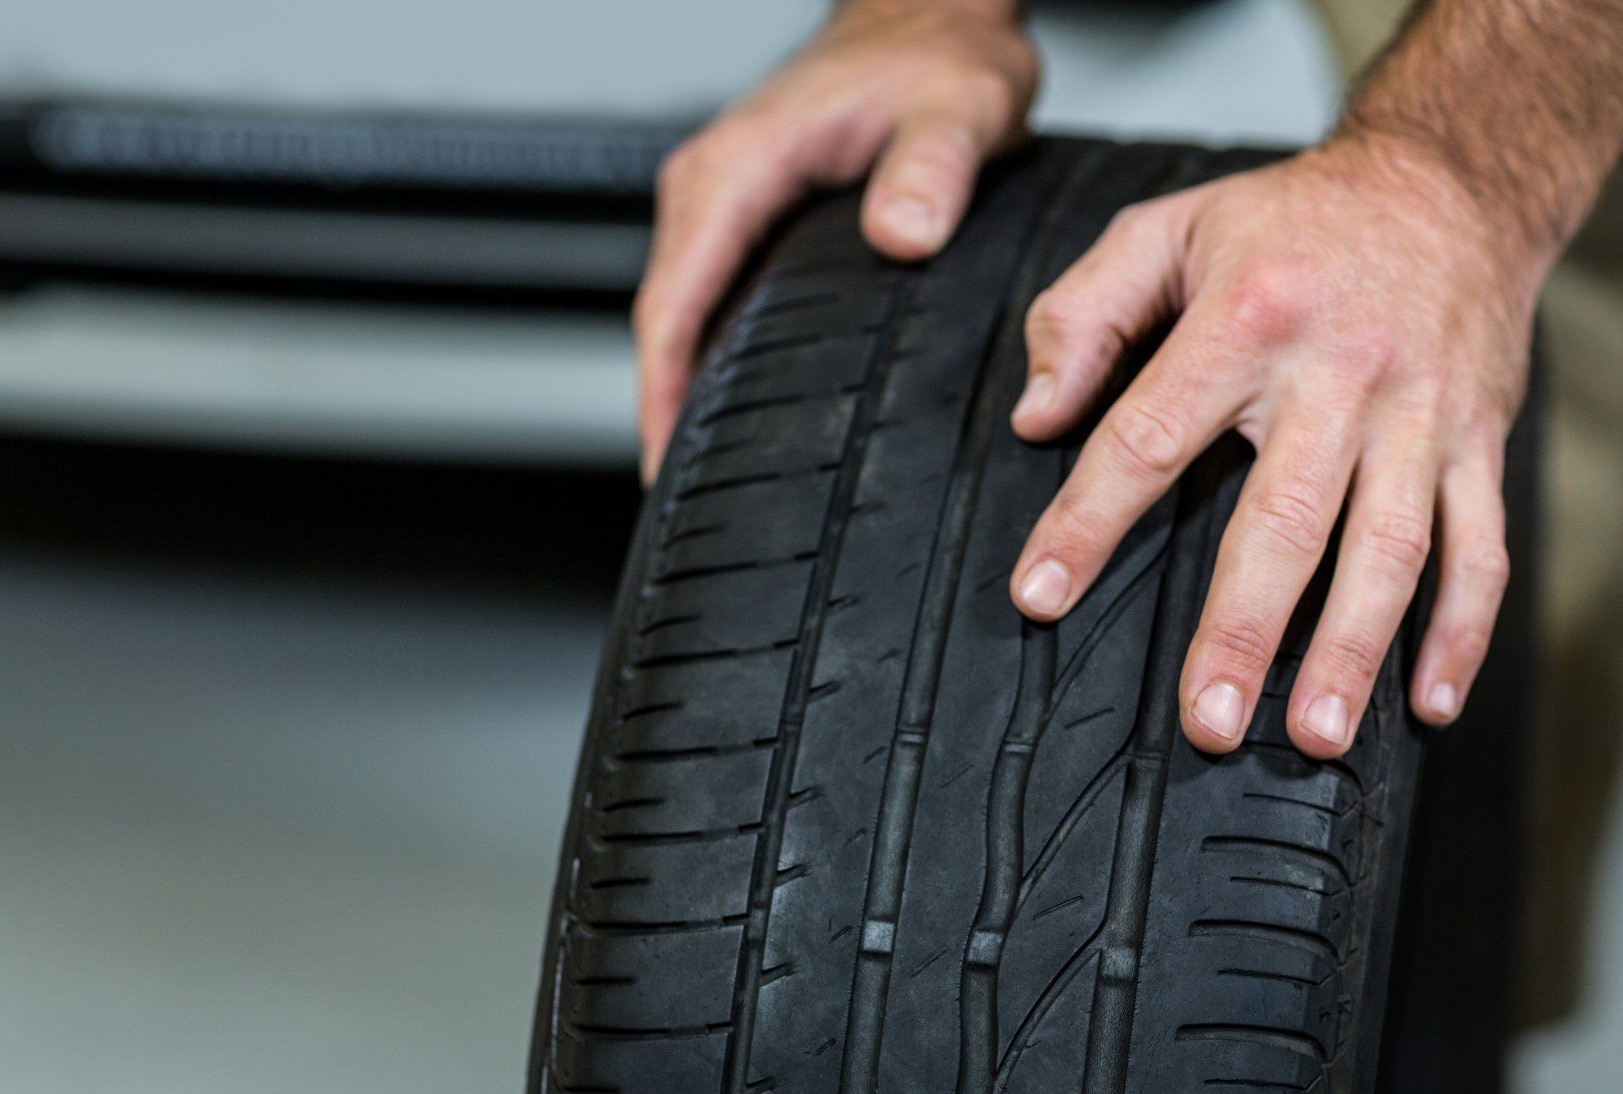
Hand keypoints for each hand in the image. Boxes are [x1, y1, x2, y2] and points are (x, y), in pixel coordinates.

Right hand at [633, 0, 1037, 482]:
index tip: (666, 475)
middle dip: (667, 418)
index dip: (663, 400)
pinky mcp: (744, 213)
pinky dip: (707, 360)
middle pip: (664, 327)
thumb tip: (903, 233)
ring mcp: (723, 199)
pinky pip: (707, 300)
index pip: (673, 307)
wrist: (931, 16)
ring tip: (711, 486)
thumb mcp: (959, 105)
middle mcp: (713, 184)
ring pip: (680, 317)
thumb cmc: (938, 57)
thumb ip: (934, 167)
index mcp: (739, 169)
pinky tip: (735, 412)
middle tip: (694, 515)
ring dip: (684, 394)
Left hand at [1006, 134, 1540, 756]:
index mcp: (1246, 320)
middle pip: (1285, 518)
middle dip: (1243, 629)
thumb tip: (1037, 416)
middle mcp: (1340, 375)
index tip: (1041, 596)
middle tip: (1205, 722)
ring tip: (1313, 737)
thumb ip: (1086, 312)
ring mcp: (1421, 416)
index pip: (1149, 435)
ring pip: (1391, 548)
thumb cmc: (1291, 222)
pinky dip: (1462, 631)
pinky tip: (1431, 704)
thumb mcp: (1168, 227)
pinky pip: (1481, 547)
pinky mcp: (1480, 441)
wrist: (1454, 182)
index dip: (1089, 521)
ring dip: (1352, 651)